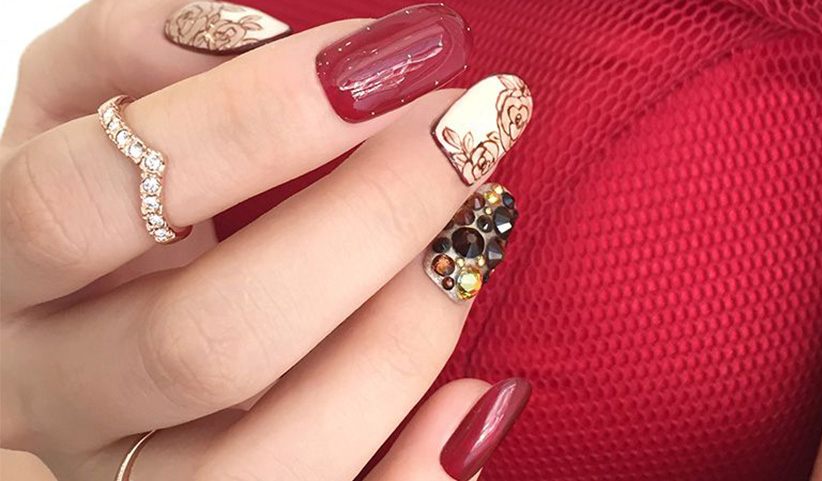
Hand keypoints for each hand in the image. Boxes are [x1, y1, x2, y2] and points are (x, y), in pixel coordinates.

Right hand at [0, 1, 532, 479]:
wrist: (105, 309)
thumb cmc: (112, 203)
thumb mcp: (82, 112)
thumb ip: (125, 52)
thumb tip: (235, 29)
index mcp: (11, 277)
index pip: (86, 201)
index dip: (243, 125)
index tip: (383, 62)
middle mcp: (59, 393)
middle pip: (204, 339)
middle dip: (362, 224)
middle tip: (459, 140)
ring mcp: (137, 477)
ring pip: (273, 454)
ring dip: (399, 341)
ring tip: (472, 241)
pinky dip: (419, 469)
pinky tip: (481, 395)